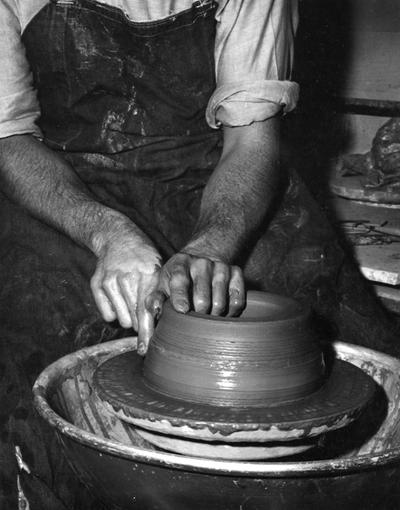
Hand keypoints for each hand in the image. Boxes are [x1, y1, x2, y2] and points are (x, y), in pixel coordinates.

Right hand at [90, 229, 161, 348]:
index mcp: (148, 274)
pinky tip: (120, 299)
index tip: (145, 349)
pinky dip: (115, 313)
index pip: (147, 311)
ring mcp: (110, 280)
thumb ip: (159, 296)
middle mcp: (127, 277)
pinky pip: (107, 315)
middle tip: (146, 323)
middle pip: (134, 319)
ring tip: (133, 303)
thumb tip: (160, 325)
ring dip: (130, 319)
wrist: (118, 237)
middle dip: (142, 326)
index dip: (147, 333)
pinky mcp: (97, 284)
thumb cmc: (144, 258)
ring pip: (122, 319)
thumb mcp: (159, 271)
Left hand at [144, 252, 245, 351]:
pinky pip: (237, 300)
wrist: (198, 262)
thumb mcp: (159, 292)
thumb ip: (149, 317)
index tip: (182, 310)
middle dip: (197, 315)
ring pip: (221, 302)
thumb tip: (142, 349)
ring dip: (213, 317)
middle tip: (192, 320)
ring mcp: (220, 267)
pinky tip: (220, 313)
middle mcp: (200, 262)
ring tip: (205, 318)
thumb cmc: (174, 284)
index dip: (180, 295)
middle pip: (202, 297)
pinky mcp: (236, 272)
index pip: (179, 279)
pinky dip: (230, 313)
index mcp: (178, 264)